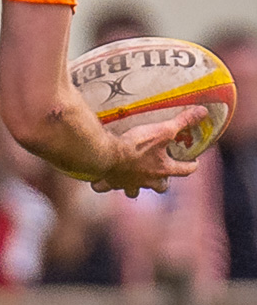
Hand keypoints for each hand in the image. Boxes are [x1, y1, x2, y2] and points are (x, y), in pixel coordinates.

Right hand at [92, 106, 206, 196]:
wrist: (107, 154)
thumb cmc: (136, 145)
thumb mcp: (163, 130)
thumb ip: (183, 122)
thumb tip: (203, 112)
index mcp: (162, 169)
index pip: (184, 171)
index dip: (191, 165)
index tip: (194, 162)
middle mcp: (147, 180)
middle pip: (160, 187)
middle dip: (162, 182)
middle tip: (161, 173)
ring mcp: (128, 183)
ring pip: (134, 192)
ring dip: (135, 187)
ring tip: (133, 179)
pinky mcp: (110, 181)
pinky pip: (105, 187)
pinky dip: (104, 184)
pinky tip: (102, 178)